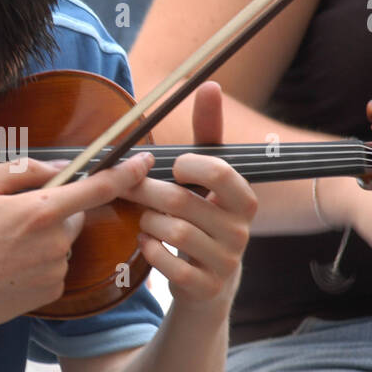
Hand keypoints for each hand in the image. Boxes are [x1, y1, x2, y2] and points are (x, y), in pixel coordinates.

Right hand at [0, 154, 152, 332]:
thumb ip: (22, 170)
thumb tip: (57, 169)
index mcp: (40, 210)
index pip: (98, 187)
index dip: (126, 172)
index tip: (146, 160)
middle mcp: (55, 243)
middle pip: (72, 216)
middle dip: (51, 211)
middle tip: (8, 218)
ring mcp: (53, 272)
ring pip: (60, 244)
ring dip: (41, 239)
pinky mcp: (47, 295)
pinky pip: (51, 269)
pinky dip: (35, 264)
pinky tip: (3, 267)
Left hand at [123, 82, 257, 306]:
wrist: (206, 284)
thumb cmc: (201, 219)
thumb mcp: (205, 179)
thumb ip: (207, 133)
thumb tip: (210, 85)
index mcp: (243, 198)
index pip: (218, 171)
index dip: (186, 166)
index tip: (173, 168)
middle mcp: (241, 230)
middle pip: (181, 200)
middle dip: (146, 192)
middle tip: (128, 189)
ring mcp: (226, 261)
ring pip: (172, 231)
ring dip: (147, 223)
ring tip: (145, 221)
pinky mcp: (207, 286)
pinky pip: (168, 263)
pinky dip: (150, 250)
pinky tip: (147, 244)